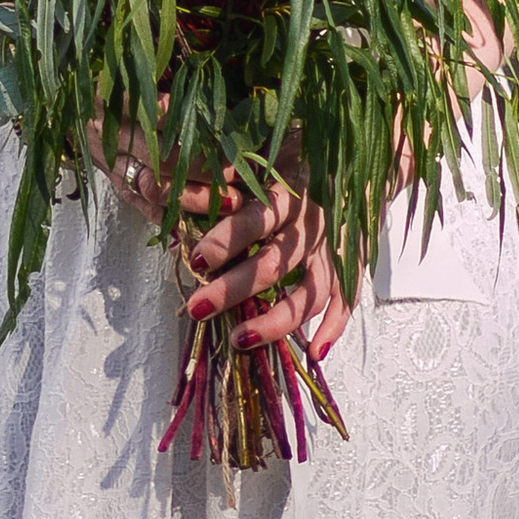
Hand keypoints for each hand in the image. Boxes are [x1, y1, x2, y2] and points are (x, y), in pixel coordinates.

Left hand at [177, 173, 350, 362]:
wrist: (351, 166)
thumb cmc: (291, 167)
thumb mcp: (257, 166)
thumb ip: (222, 182)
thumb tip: (166, 192)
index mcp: (285, 195)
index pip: (255, 220)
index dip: (226, 240)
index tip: (197, 260)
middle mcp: (311, 225)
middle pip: (274, 265)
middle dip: (232, 290)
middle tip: (198, 308)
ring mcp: (333, 249)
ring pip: (309, 294)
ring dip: (275, 322)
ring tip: (239, 341)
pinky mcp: (350, 265)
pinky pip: (347, 301)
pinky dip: (334, 328)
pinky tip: (314, 353)